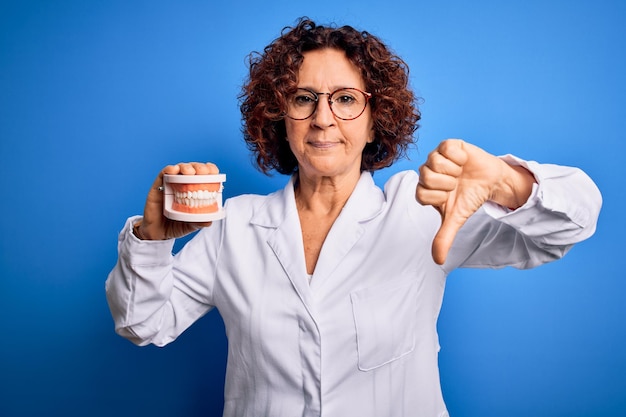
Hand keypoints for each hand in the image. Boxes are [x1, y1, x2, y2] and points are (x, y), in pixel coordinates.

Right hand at [134, 162, 219, 239]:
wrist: (158, 233)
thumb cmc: (176, 225)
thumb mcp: (191, 225)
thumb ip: (199, 222)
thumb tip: (208, 221)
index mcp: (195, 190)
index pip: (205, 175)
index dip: (210, 170)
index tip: (214, 173)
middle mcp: (184, 184)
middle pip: (193, 168)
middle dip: (200, 167)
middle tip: (203, 172)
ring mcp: (171, 183)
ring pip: (180, 168)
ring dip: (186, 167)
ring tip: (190, 172)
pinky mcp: (158, 186)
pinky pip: (163, 174)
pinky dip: (169, 170)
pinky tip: (174, 170)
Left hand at [416, 139, 534, 264]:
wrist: (490, 182)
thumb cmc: (469, 197)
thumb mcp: (456, 218)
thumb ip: (444, 237)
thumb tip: (438, 261)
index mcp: (424, 189)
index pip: (420, 194)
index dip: (439, 197)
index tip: (450, 196)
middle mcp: (427, 171)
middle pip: (425, 177)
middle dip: (447, 184)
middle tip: (456, 184)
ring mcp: (436, 156)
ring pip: (434, 162)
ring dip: (453, 171)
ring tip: (460, 173)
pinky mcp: (448, 144)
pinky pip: (446, 148)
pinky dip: (459, 157)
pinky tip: (464, 161)